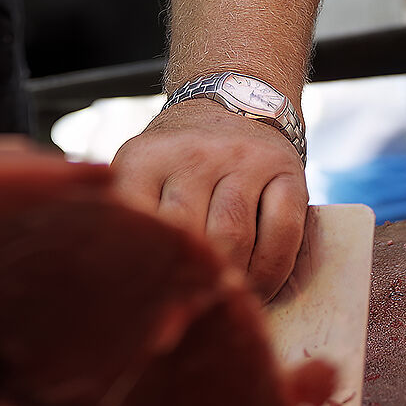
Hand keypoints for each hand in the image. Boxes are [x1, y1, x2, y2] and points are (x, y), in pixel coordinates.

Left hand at [111, 99, 306, 298]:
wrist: (234, 98)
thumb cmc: (178, 161)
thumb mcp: (140, 173)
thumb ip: (132, 220)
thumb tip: (121, 290)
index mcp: (143, 159)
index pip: (137, 223)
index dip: (145, 267)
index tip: (150, 298)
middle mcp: (192, 155)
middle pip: (188, 235)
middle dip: (192, 279)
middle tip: (194, 307)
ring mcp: (241, 160)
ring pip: (234, 238)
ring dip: (232, 281)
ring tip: (228, 298)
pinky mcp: (284, 171)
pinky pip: (282, 234)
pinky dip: (272, 273)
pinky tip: (262, 288)